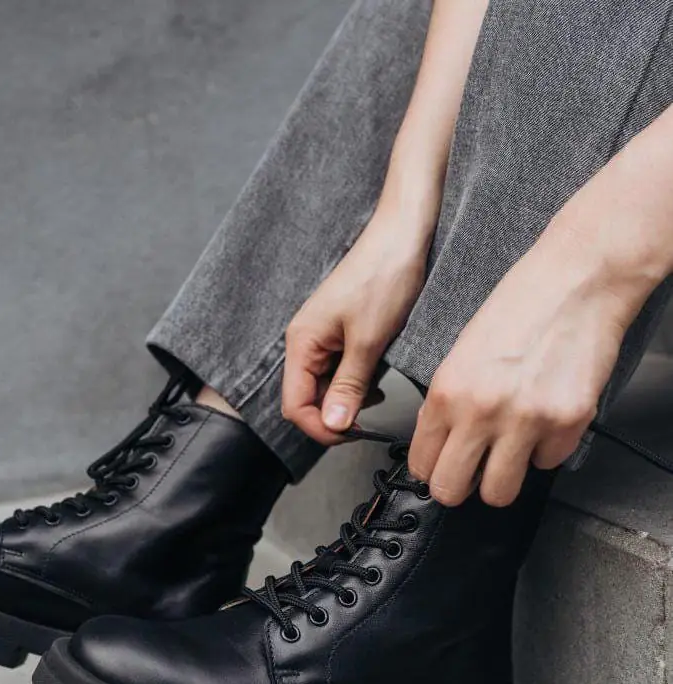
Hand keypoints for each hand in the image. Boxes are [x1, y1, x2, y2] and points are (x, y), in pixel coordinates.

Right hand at [282, 214, 427, 444]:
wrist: (402, 235)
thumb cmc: (384, 276)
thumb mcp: (369, 341)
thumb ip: (348, 387)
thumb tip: (333, 424)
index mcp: (302, 343)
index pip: (295, 405)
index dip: (321, 428)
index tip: (352, 434)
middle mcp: (305, 342)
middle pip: (307, 398)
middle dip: (336, 415)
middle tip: (368, 421)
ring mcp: (321, 337)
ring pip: (324, 386)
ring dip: (348, 399)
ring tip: (377, 394)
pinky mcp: (339, 332)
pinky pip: (339, 369)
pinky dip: (357, 381)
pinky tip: (377, 377)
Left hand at [408, 245, 630, 506]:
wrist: (575, 280)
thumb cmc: (517, 307)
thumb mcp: (459, 355)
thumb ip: (445, 405)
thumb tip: (435, 447)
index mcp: (447, 392)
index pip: (421, 464)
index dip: (429, 471)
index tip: (438, 468)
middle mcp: (482, 411)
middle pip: (452, 490)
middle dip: (458, 486)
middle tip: (469, 473)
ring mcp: (527, 421)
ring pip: (499, 493)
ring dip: (501, 477)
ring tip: (507, 450)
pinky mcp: (569, 423)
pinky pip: (547, 463)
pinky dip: (544, 450)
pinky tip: (542, 419)